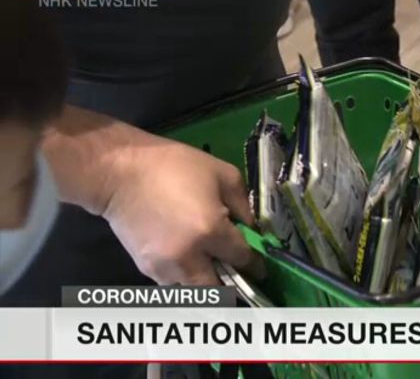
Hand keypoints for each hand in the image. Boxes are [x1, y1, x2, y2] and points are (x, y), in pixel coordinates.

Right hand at [101, 134, 253, 284]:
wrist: (119, 171)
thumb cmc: (174, 166)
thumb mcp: (223, 174)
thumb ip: (243, 206)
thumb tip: (250, 230)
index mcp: (210, 231)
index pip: (242, 260)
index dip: (255, 265)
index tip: (259, 267)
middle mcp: (189, 257)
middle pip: (219, 290)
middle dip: (232, 284)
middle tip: (237, 273)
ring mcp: (164, 267)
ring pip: (195, 293)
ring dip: (207, 286)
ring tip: (212, 268)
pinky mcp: (145, 269)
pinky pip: (174, 285)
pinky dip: (185, 280)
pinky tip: (189, 262)